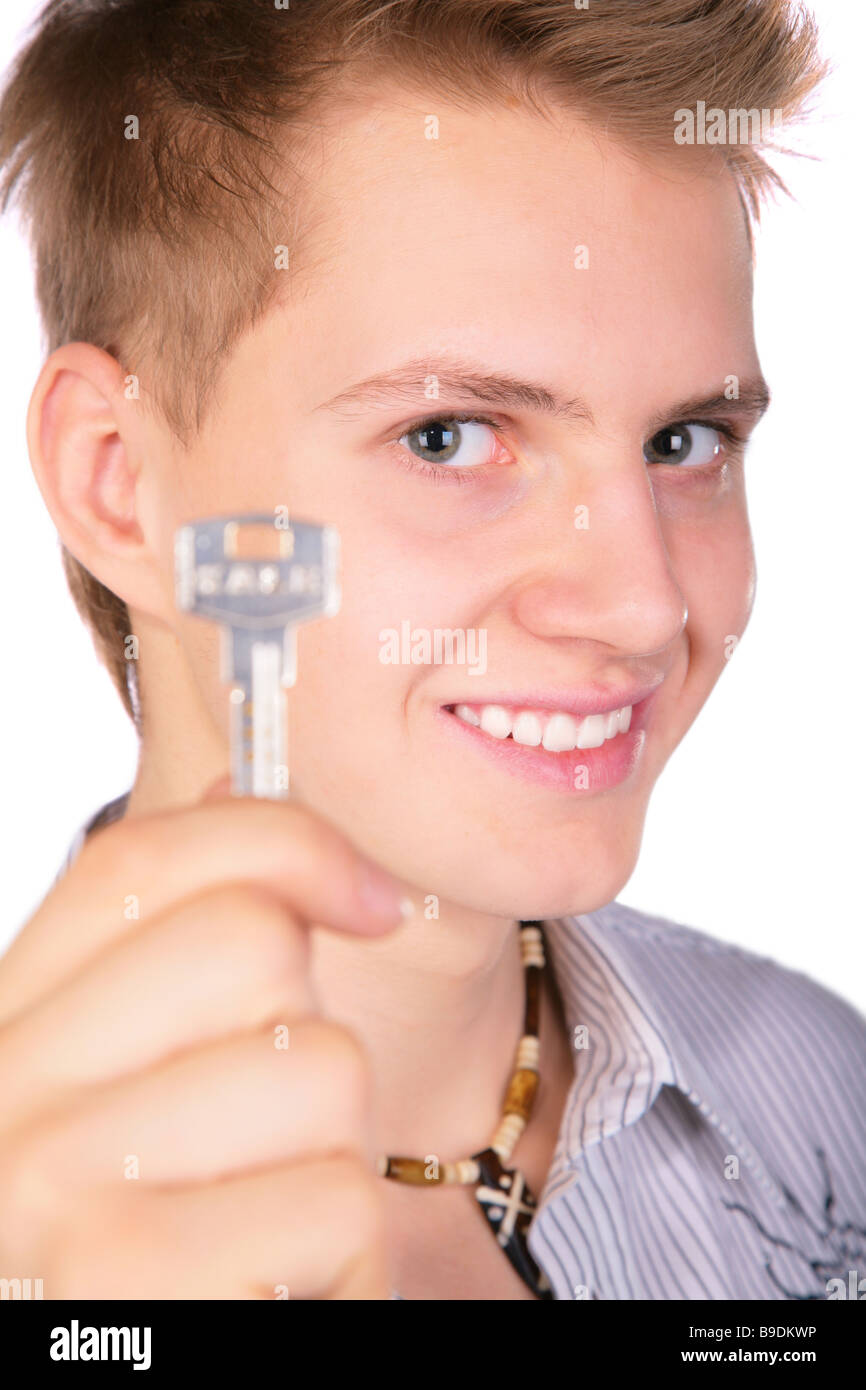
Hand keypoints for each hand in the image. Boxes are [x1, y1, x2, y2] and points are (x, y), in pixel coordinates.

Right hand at [0, 780, 407, 1298]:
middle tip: (272, 1127)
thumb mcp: (144, 1074)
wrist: (128, 1361)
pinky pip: (339, 1198)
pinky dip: (345, 1256)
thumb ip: (172, 938)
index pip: (135, 862)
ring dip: (334, 1153)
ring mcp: (52, 1197)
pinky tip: (275, 1286)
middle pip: (248, 941)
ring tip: (266, 1218)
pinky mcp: (134, 1292)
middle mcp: (5, 1098)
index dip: (279, 842)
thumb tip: (230, 775)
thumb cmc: (166, 1229)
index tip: (367, 895)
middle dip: (309, 1028)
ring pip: (319, 1065)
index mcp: (7, 1026)